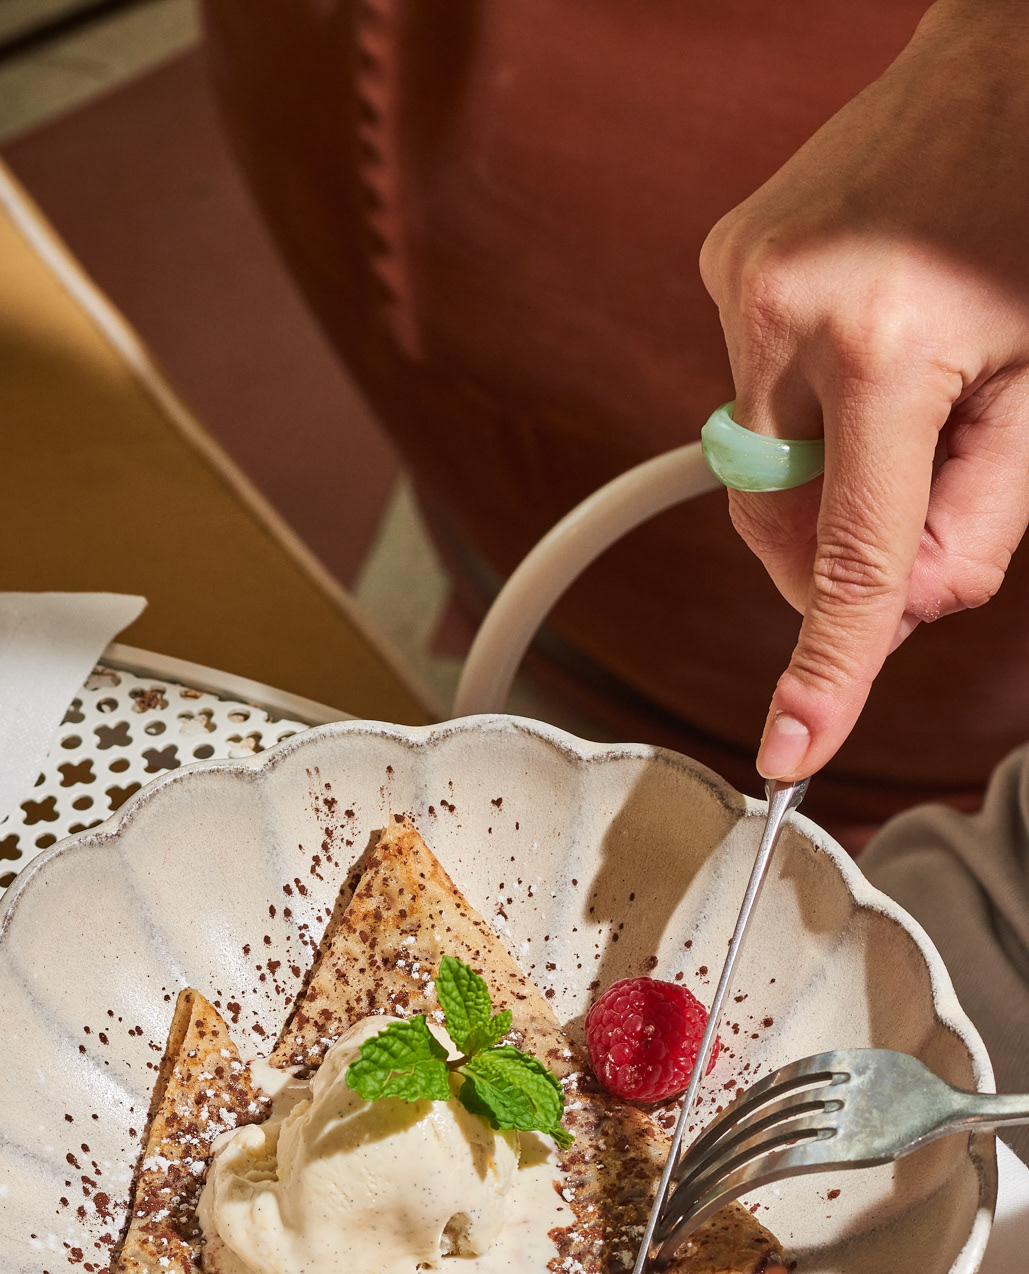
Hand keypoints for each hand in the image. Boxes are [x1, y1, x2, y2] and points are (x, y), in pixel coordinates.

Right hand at [700, 0, 1028, 782]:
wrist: (1011, 52)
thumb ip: (983, 518)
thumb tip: (905, 611)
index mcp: (888, 347)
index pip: (849, 558)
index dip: (825, 667)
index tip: (788, 750)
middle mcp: (789, 313)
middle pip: (783, 524)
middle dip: (844, 545)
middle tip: (934, 490)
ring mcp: (742, 281)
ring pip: (762, 463)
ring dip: (830, 465)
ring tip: (913, 379)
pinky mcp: (726, 261)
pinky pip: (750, 390)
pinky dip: (807, 401)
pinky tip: (871, 334)